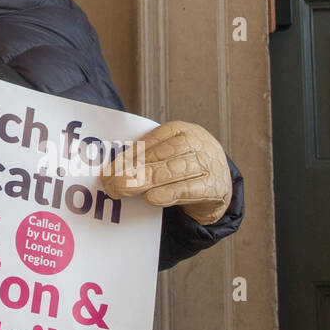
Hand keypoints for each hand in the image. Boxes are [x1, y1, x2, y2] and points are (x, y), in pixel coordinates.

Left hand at [101, 120, 231, 224]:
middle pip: (161, 156)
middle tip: (111, 185)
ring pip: (172, 172)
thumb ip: (147, 158)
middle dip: (132, 171)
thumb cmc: (185, 168)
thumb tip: (114, 170)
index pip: (152, 140)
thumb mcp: (170, 154)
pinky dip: (169, 194)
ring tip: (123, 190)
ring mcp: (207, 164)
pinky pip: (189, 190)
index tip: (109, 170)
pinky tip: (151, 199)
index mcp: (181, 130)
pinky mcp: (215, 186)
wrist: (220, 184)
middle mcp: (196, 143)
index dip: (128, 155)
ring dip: (144, 182)